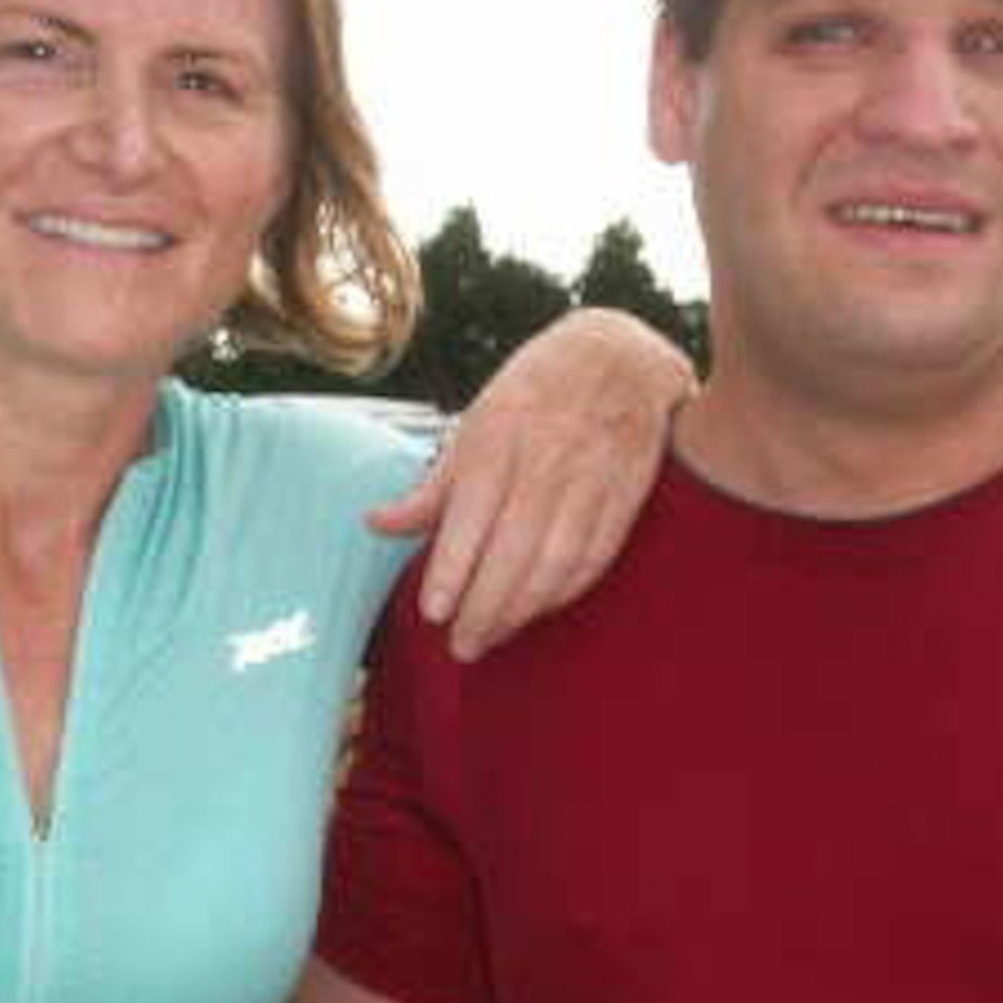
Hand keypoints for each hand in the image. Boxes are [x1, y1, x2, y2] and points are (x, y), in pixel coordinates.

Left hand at [368, 307, 695, 660]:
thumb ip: (433, 485)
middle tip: (462, 646)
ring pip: (555, 562)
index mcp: (498, 438)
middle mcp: (545, 460)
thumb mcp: (475, 422)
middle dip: (485, 607)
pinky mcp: (624, 495)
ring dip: (523, 609)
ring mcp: (589, 479)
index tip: (434, 613)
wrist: (621, 356)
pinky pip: (594, 557)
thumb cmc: (535, 392)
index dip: (453, 570)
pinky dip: (565, 592)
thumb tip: (377, 524)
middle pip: (514, 551)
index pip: (471, 516)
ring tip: (494, 636)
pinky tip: (539, 610)